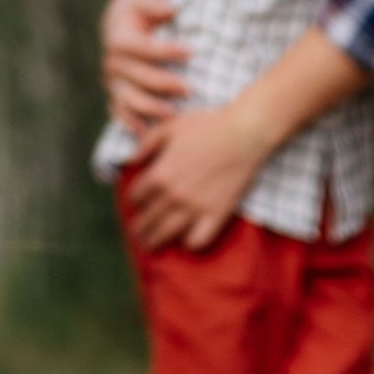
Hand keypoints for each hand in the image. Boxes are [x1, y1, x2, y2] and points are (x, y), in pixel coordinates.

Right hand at [101, 0, 191, 141]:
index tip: (189, 52)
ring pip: (124, 97)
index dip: (161, 51)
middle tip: (188, 88)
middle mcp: (110, 56)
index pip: (135, 46)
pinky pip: (119, 111)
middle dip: (159, 83)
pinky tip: (145, 133)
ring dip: (147, 108)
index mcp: (117, 28)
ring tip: (172, 113)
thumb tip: (172, 8)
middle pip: (130, 76)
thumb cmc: (152, 2)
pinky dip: (130, 123)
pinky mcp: (116, 93)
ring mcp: (111, 78)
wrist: (138, 16)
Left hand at [117, 104, 268, 254]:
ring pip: (167, 233)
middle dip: (139, 229)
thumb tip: (129, 160)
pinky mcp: (216, 215)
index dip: (133, 201)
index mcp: (159, 174)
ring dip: (155, 242)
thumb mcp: (169, 127)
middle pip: (148, 219)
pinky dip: (190, 244)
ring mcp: (195, 208)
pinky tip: (186, 242)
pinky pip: (198, 240)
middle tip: (137, 235)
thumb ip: (146, 143)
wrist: (243, 135)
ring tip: (150, 247)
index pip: (136, 197)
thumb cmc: (207, 126)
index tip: (136, 204)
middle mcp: (173, 195)